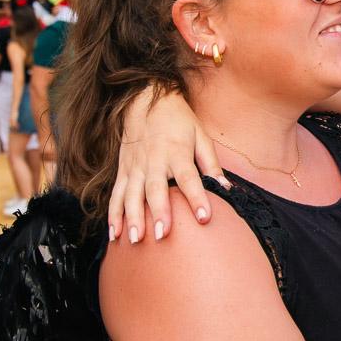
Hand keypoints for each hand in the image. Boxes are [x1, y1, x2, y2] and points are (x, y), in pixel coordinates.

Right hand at [108, 87, 226, 243]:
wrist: (145, 100)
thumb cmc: (178, 120)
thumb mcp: (200, 135)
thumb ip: (211, 164)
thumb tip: (226, 188)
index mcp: (176, 152)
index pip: (189, 178)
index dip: (197, 197)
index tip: (205, 218)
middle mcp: (153, 160)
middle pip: (155, 189)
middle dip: (159, 213)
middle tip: (162, 235)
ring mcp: (135, 166)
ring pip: (131, 195)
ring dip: (132, 218)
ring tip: (135, 240)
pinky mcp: (122, 171)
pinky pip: (116, 195)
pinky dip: (114, 215)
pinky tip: (115, 235)